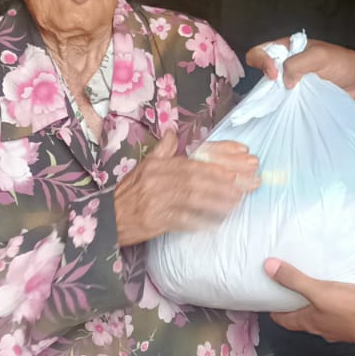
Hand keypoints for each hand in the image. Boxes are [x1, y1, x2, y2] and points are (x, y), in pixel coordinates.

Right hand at [114, 131, 259, 246]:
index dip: (218, 164)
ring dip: (217, 200)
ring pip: (193, 198)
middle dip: (225, 182)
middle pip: (197, 179)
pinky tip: (215, 222)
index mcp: (158, 165)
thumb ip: (163, 151)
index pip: (194, 162)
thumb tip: (174, 132)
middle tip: (247, 185)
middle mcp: (158, 180)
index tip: (240, 166)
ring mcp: (156, 200)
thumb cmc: (129, 194)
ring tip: (237, 202)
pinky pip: (182, 220)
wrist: (106, 219)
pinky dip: (199, 220)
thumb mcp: (144, 167)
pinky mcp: (155, 221)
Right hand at [245, 34, 354, 99]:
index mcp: (287, 47)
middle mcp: (285, 63)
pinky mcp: (297, 96)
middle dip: (267, 80)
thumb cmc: (342, 63)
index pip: (260, 51)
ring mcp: (291, 81)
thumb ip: (297, 63)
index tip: (275, 74)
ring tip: (287, 98)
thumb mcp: (319, 56)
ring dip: (274, 94)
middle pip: (261, 70)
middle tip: (281, 88)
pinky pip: (282, 100)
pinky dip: (282, 103)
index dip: (262, 61)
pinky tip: (289, 106)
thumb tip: (284, 81)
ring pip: (270, 87)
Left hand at [263, 258, 354, 347]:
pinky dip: (330, 304)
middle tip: (287, 285)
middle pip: (299, 318)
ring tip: (310, 284)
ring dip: (311, 304)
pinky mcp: (353, 323)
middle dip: (291, 304)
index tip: (267, 296)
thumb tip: (267, 267)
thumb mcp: (320, 291)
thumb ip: (295, 280)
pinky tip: (337, 292)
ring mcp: (338, 328)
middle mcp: (321, 328)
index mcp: (309, 322)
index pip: (283, 320)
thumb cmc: (352, 309)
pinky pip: (335, 313)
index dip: (273, 310)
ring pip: (318, 316)